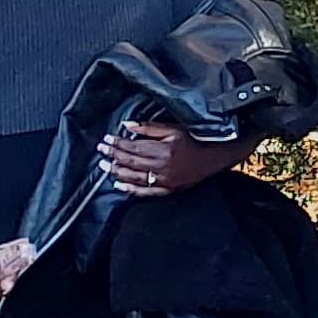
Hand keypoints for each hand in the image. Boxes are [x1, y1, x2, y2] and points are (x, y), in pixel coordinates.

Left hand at [98, 119, 247, 197]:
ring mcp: (165, 180)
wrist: (216, 156)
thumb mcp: (173, 129)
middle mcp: (162, 166)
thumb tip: (126, 126)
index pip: (133, 147)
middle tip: (101, 151)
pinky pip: (146, 192)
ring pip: (134, 177)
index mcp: (163, 149)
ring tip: (104, 166)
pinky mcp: (169, 190)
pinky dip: (131, 190)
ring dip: (117, 172)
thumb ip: (149, 128)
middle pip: (131, 162)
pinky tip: (119, 186)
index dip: (117, 144)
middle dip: (113, 155)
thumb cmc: (196, 139)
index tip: (106, 140)